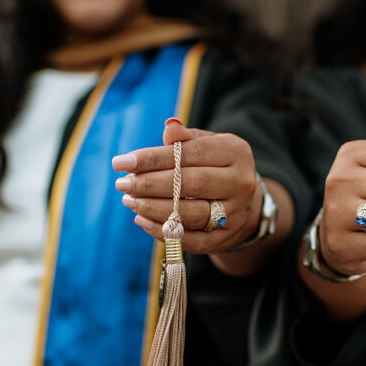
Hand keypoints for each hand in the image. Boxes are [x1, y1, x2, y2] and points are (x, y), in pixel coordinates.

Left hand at [112, 119, 261, 252]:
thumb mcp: (205, 145)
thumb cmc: (214, 166)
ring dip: (155, 208)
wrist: (243, 201)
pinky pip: (193, 239)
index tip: (122, 162)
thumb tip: (170, 126)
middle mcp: (240, 182)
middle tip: (122, 184)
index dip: (154, 158)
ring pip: (192, 213)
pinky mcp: (227, 238)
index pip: (190, 153)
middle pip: (192, 183)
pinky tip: (142, 221)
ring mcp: (236, 213)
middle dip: (151, 184)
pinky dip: (164, 232)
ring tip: (130, 201)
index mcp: (235, 152)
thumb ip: (185, 139)